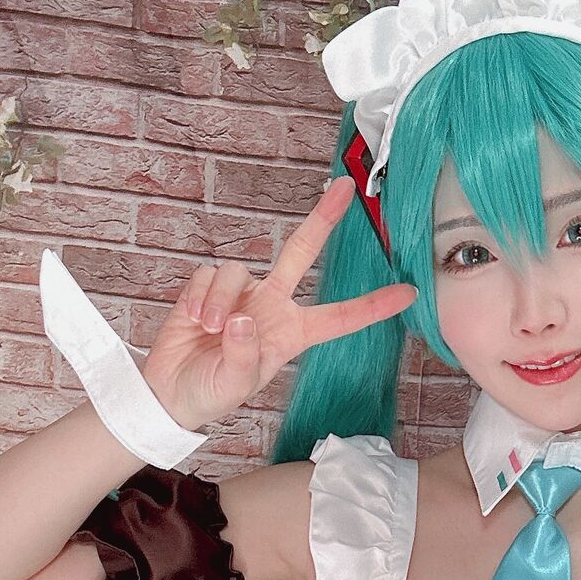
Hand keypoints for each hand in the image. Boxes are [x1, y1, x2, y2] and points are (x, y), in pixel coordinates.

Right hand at [142, 177, 417, 430]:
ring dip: (221, 301)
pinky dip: (200, 298)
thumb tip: (242, 319)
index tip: (408, 293)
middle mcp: (271, 305)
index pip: (340, 317)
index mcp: (293, 334)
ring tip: (209, 330)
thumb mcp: (235, 385)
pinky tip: (194, 320)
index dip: (373, 306)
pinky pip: (208, 275)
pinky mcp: (208, 287)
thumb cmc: (212, 392)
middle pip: (301, 251)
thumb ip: (243, 355)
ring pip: (237, 270)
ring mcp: (241, 293)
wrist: (172, 390)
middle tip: (345, 187)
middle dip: (322, 218)